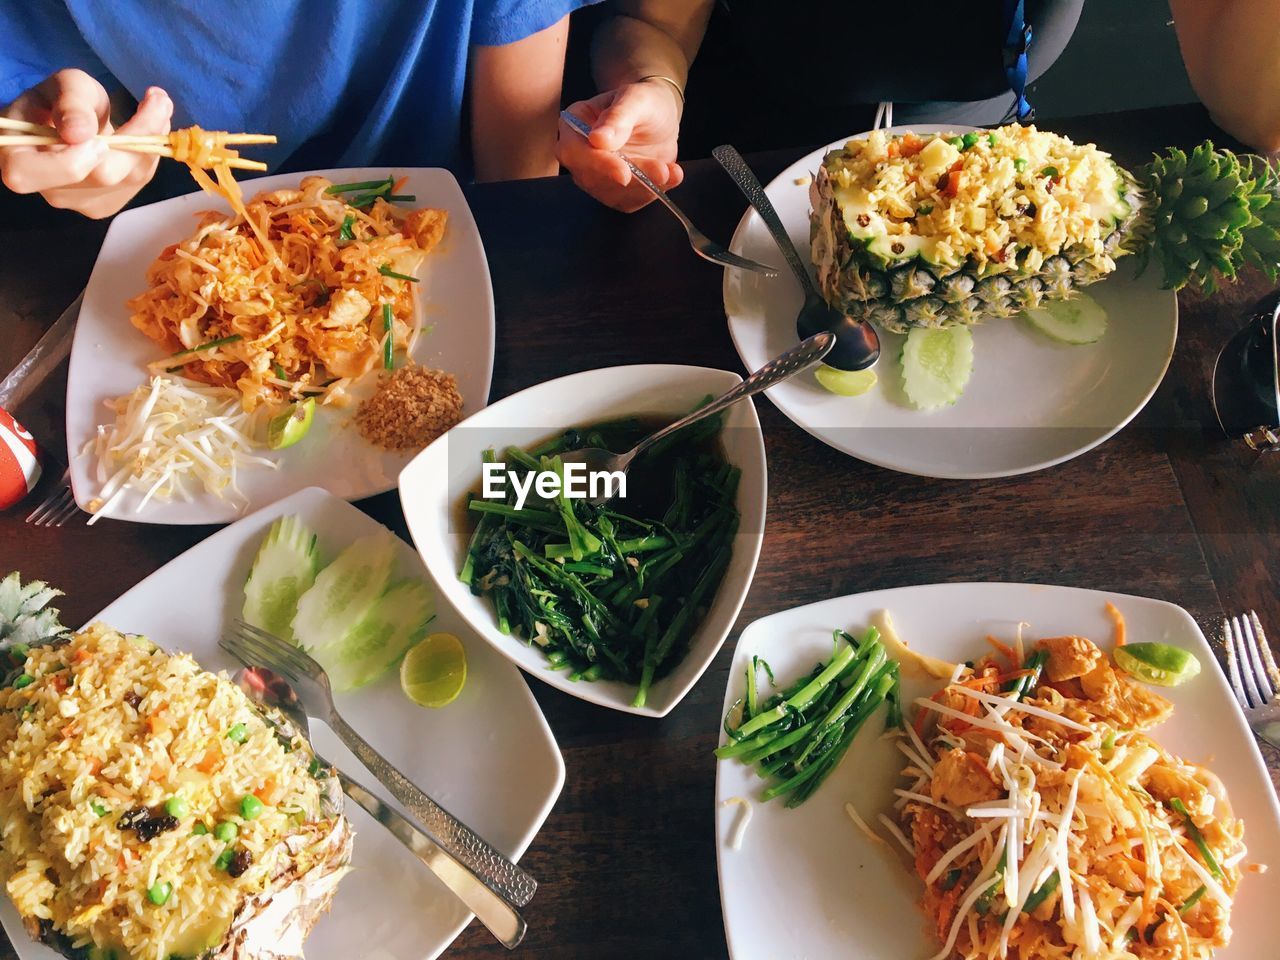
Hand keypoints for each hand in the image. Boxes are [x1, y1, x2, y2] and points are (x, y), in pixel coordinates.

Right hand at [1, 69, 172, 217]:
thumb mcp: (62, 86)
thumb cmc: (58, 101)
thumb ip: (70, 102)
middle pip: (102, 176)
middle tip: (158, 100)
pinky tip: (146, 132)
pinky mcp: (107, 205)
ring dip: (151, 140)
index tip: (98, 133)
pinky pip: (139, 181)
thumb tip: (80, 131)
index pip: (35, 174)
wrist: (70, 123)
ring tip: (156, 106)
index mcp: (20, 161)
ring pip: (129, 178)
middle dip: (137, 136)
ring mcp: (81, 203)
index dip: (70, 159)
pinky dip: (150, 153)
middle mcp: (50, 191)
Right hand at [558, 79, 682, 212]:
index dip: (598, 165)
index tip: (624, 172)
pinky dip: (651, 193)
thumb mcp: (636, 99)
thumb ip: (618, 116)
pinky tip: (670, 176)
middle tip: (661, 171)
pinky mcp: (613, 191)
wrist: (660, 117)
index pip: (574, 151)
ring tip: (670, 171)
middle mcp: (579, 154)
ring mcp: (594, 176)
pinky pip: (628, 202)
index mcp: (574, 124)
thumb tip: (598, 139)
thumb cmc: (644, 101)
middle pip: (591, 178)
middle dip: (630, 179)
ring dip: (644, 187)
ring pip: (611, 194)